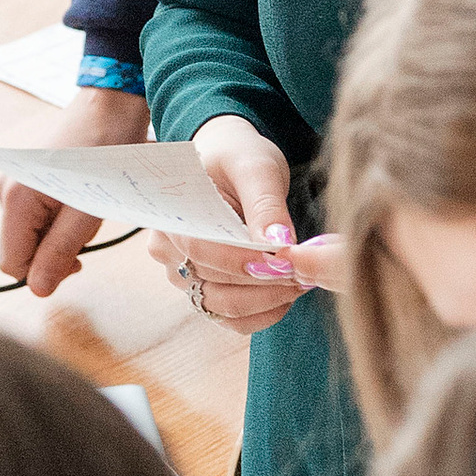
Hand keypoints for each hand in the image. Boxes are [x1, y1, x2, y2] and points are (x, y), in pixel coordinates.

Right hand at [0, 78, 151, 297]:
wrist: (111, 104)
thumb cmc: (105, 151)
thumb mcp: (87, 211)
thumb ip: (59, 252)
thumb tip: (37, 290)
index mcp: (15, 200)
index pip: (13, 264)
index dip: (43, 272)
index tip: (79, 260)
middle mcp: (5, 191)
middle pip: (21, 249)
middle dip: (54, 250)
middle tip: (88, 228)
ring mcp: (14, 183)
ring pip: (32, 234)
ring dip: (61, 233)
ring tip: (88, 206)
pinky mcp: (26, 177)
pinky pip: (37, 216)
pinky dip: (60, 216)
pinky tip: (81, 197)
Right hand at [148, 117, 304, 334]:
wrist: (231, 162)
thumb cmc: (238, 156)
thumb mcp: (256, 166)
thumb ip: (266, 203)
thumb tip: (279, 243)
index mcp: (168, 216)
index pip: (201, 250)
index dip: (243, 261)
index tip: (285, 262)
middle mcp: (168, 252)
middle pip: (214, 283)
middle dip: (264, 282)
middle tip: (308, 271)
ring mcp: (184, 276)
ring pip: (223, 308)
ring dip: (267, 300)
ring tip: (303, 280)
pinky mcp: (206, 291)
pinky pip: (232, 319)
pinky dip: (264, 313)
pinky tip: (289, 295)